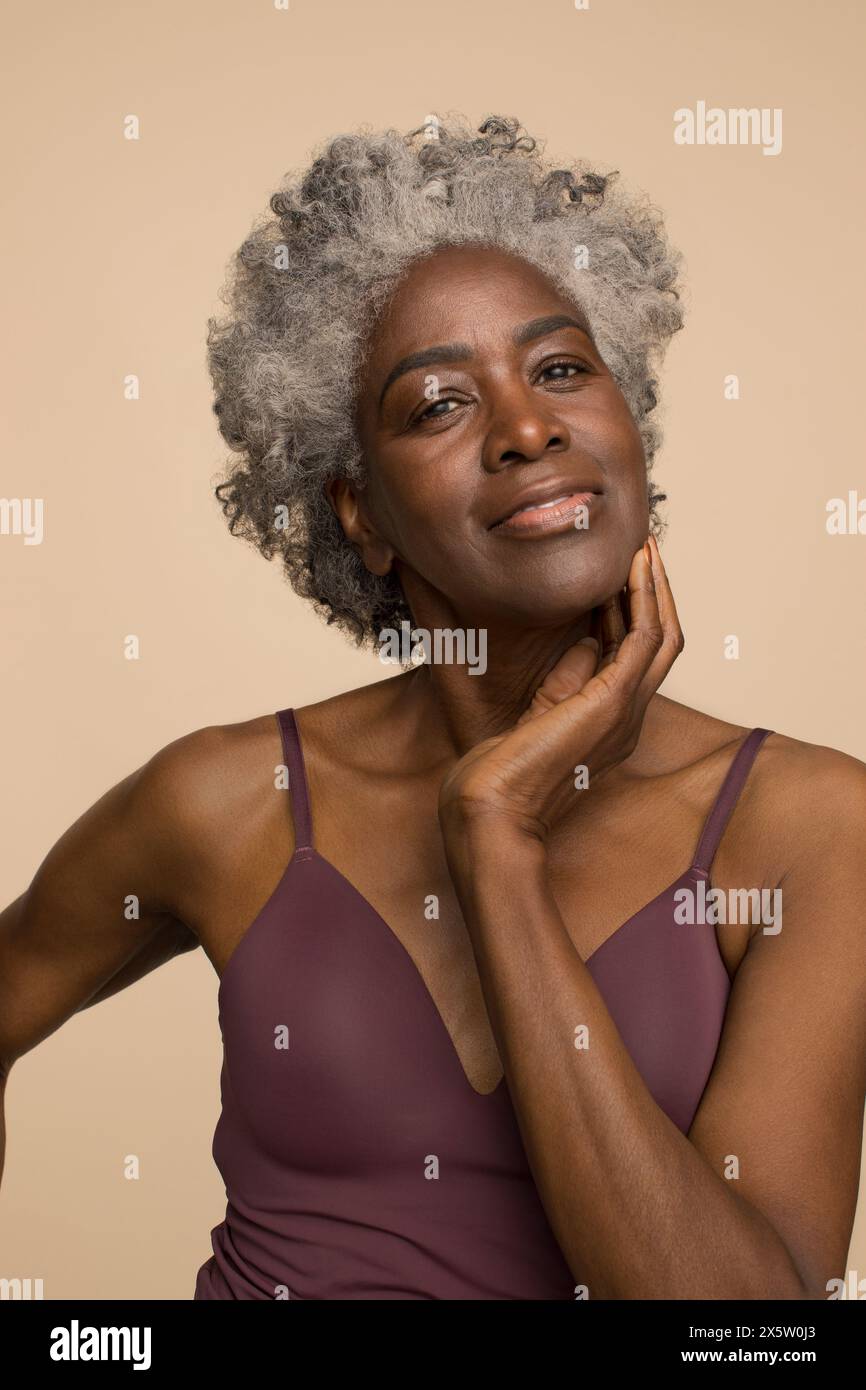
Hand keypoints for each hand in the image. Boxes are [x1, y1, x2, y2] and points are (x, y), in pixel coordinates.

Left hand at [437, 534, 683, 846]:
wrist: (490, 812)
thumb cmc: (494, 777)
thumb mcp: (536, 715)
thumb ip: (563, 682)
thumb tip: (582, 642)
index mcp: (609, 725)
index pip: (635, 659)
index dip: (631, 613)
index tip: (617, 574)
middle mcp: (627, 719)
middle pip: (662, 645)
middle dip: (654, 594)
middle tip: (643, 549)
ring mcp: (625, 711)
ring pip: (663, 635)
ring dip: (656, 587)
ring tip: (644, 547)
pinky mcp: (613, 701)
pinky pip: (645, 637)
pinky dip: (645, 597)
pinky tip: (633, 566)